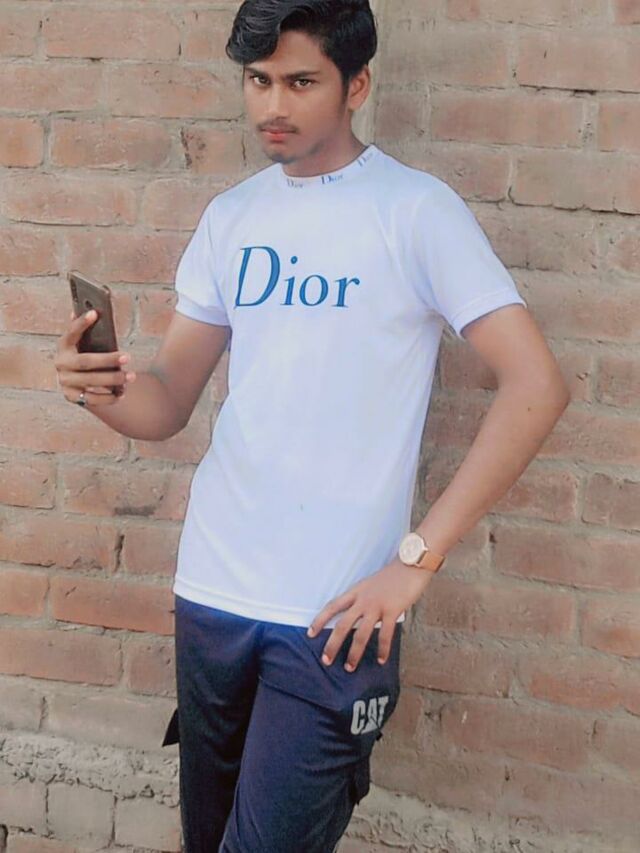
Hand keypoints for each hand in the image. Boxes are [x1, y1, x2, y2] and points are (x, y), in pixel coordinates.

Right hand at [54, 309, 135, 405]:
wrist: (72, 382)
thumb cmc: (83, 356)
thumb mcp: (83, 344)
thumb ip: (87, 331)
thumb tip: (94, 311)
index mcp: (64, 346)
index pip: (71, 333)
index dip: (82, 323)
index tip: (95, 313)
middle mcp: (61, 363)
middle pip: (86, 361)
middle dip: (108, 360)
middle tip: (128, 357)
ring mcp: (65, 381)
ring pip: (91, 381)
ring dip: (113, 379)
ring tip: (131, 376)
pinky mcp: (72, 396)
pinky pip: (92, 399)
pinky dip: (109, 397)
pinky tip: (122, 393)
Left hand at [307, 557, 434, 672]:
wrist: (410, 564)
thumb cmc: (393, 574)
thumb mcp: (371, 584)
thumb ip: (364, 598)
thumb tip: (360, 614)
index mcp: (356, 591)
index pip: (332, 606)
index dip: (320, 620)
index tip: (310, 633)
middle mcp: (363, 600)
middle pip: (342, 625)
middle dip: (332, 644)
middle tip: (326, 660)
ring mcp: (377, 606)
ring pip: (360, 634)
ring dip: (354, 653)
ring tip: (349, 667)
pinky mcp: (392, 611)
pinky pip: (385, 635)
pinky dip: (382, 649)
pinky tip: (380, 660)